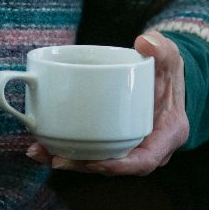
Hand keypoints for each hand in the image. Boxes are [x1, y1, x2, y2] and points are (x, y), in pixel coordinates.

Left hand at [24, 31, 189, 175]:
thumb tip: (145, 43)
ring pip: (98, 161)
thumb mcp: (169, 56)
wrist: (161, 77)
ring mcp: (128, 146)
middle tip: (57, 159)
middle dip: (84, 166)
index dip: (121, 166)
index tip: (96, 163)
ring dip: (68, 160)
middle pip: (115, 166)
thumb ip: (161, 48)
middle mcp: (148, 147)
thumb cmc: (166, 69)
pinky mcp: (111, 140)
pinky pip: (90, 150)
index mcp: (167, 134)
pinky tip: (40, 144)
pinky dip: (66, 148)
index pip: (145, 160)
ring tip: (39, 152)